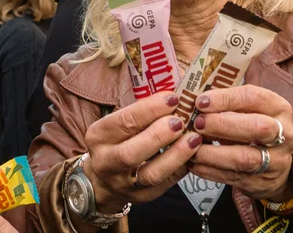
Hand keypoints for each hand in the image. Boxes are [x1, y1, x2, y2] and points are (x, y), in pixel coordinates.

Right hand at [83, 91, 203, 212]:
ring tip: (193, 139)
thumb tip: (174, 96)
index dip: (149, 109)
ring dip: (175, 155)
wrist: (104, 179)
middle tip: (180, 121)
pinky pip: (166, 183)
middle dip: (158, 135)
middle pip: (130, 152)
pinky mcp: (142, 196)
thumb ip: (140, 114)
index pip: (123, 121)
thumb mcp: (116, 125)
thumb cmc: (116, 142)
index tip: (172, 98)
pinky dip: (181, 167)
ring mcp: (123, 183)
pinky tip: (194, 154)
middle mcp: (106, 161)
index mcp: (98, 136)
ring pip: (150, 173)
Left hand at [188, 85, 292, 201]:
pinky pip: (233, 177)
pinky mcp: (263, 182)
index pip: (254, 97)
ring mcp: (276, 161)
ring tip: (190, 145)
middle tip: (197, 124)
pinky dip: (209, 170)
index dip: (226, 99)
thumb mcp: (246, 108)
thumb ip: (224, 103)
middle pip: (257, 128)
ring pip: (244, 158)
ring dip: (212, 153)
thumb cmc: (250, 125)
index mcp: (278, 108)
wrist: (273, 162)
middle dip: (222, 125)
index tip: (200, 102)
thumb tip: (190, 101)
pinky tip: (193, 162)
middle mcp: (284, 135)